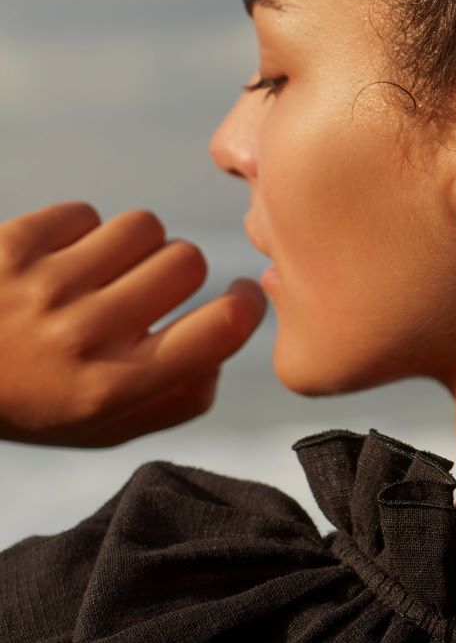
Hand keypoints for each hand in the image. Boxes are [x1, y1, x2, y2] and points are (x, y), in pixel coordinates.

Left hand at [0, 201, 266, 448]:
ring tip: (103, 271)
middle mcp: (82, 336)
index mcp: (112, 389)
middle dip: (179, 273)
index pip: (219, 330)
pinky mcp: (12, 244)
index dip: (247, 306)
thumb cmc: (30, 402)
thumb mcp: (102, 428)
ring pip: (142, 227)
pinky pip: (86, 213)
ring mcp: (45, 286)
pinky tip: (57, 262)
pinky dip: (81, 234)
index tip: (242, 298)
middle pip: (186, 262)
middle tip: (148, 291)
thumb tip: (224, 344)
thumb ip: (178, 399)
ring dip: (134, 247)